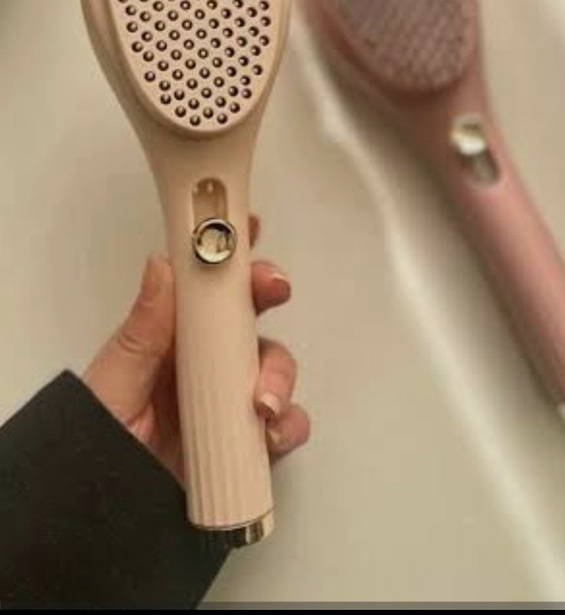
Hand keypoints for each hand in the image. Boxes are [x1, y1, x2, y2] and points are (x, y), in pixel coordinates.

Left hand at [82, 216, 309, 481]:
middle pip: (250, 312)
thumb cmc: (99, 446)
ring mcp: (231, 398)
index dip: (228, 251)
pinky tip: (272, 433)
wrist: (110, 516)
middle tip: (272, 286)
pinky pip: (286, 421)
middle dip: (268, 292)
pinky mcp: (250, 437)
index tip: (245, 224)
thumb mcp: (114, 386)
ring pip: (276, 364)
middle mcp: (206, 361)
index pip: (204, 285)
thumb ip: (142, 333)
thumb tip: (161, 267)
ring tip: (262, 401)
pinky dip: (290, 423)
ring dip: (280, 373)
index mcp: (171, 338)